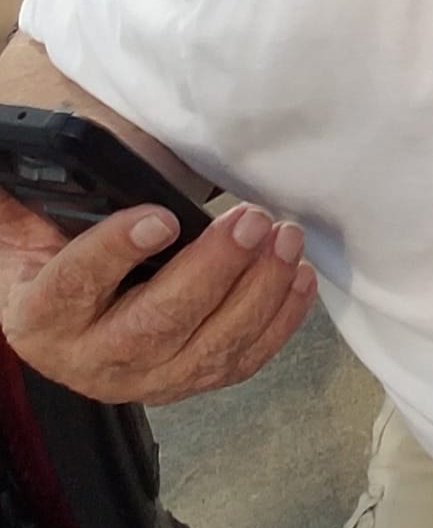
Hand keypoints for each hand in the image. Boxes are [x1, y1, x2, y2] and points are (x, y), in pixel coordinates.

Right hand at [0, 194, 316, 405]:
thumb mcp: (40, 218)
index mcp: (41, 314)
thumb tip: (62, 144)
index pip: (76, 284)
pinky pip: (240, 362)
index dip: (118, 251)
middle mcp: (89, 359)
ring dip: (258, 292)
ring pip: (208, 349)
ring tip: (284, 238)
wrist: (64, 314)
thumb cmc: (59, 250)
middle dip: (213, 270)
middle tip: (251, 221)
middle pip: (157, 323)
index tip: (163, 218)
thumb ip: (56, 189)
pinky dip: (278, 320)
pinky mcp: (188, 383)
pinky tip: (298, 276)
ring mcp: (144, 380)